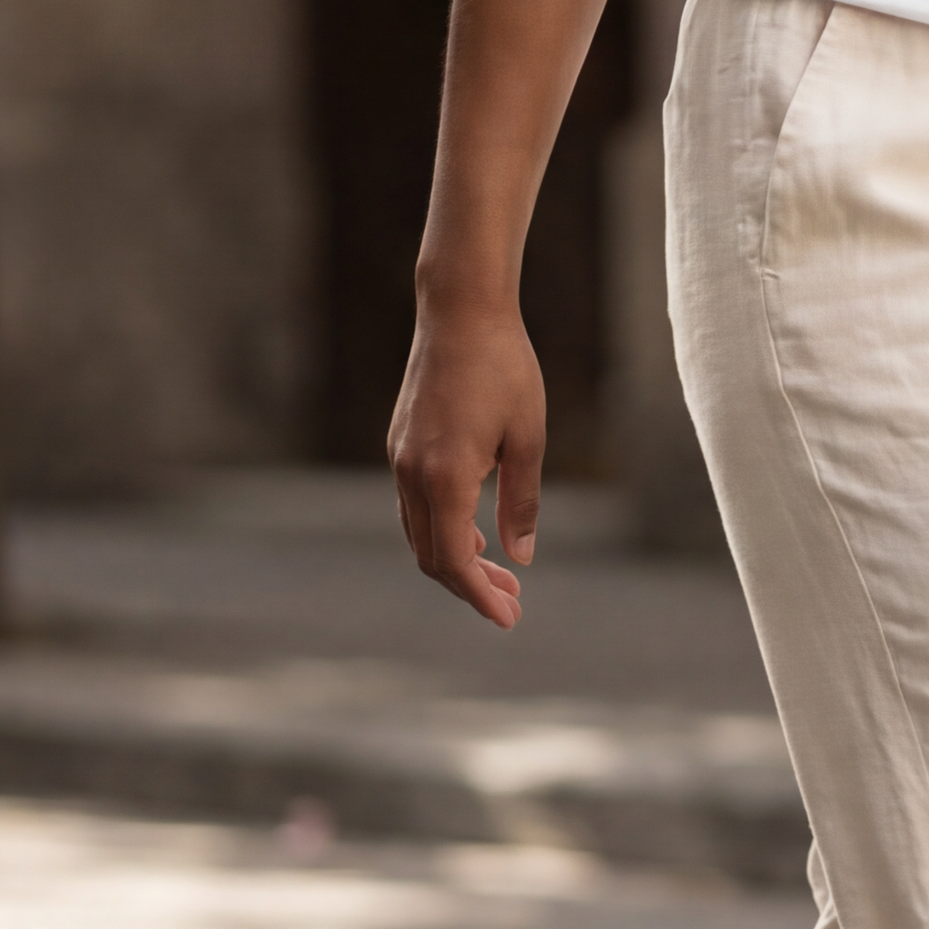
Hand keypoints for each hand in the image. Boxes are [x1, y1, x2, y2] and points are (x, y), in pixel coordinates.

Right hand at [389, 297, 545, 626]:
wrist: (460, 311)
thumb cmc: (504, 368)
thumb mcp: (529, 438)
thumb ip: (522, 501)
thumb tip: (520, 557)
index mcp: (444, 476)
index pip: (453, 559)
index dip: (478, 595)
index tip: (507, 617)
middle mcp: (411, 472)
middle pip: (431, 554)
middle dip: (470, 585)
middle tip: (512, 602)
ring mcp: (399, 458)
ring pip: (419, 532)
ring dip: (456, 558)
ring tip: (500, 572)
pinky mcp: (400, 443)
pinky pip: (415, 505)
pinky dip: (442, 529)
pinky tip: (476, 532)